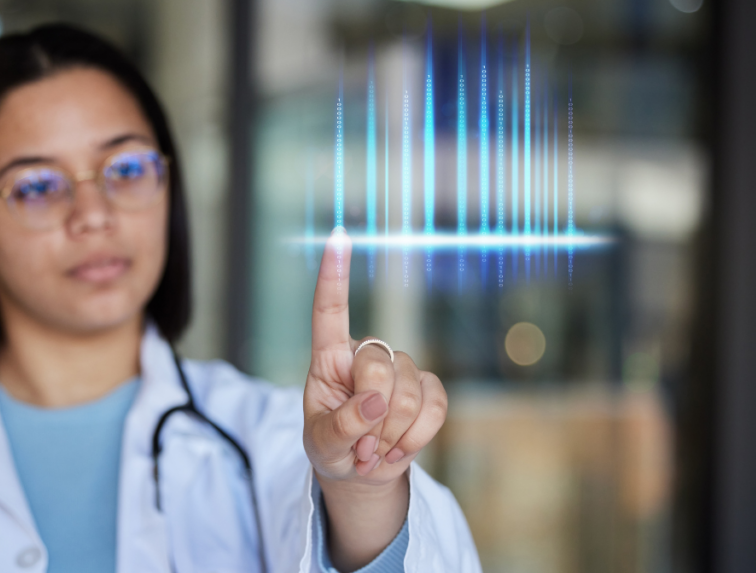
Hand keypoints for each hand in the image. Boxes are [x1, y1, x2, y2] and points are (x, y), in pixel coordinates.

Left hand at [302, 228, 447, 487]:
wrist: (361, 472)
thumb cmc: (332, 448)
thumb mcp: (321, 443)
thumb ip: (340, 425)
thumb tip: (373, 402)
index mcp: (330, 358)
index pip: (330, 311)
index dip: (335, 275)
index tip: (338, 236)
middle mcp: (367, 353)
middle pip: (377, 367)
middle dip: (370, 416)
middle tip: (358, 446)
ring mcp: (401, 368)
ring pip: (408, 393)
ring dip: (389, 434)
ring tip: (372, 449)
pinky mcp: (429, 387)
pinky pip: (434, 408)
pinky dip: (415, 438)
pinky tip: (398, 448)